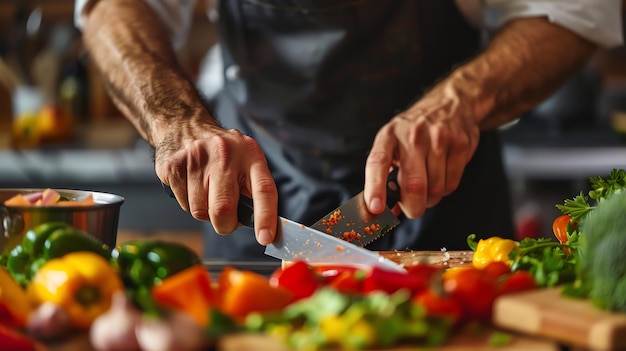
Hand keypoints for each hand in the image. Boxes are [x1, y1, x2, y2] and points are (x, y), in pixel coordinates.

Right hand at [154, 124, 277, 244]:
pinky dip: (189, 203)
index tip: (265, 238)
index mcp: (250, 154)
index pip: (263, 189)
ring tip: (207, 193)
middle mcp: (225, 153)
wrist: (185, 125)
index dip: (266, 216)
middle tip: (226, 222)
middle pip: (223, 208)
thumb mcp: (246, 161)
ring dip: (205, 213)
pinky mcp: (174, 165)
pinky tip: (192, 185)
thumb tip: (261, 228)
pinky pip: (183, 203)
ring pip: (200, 211)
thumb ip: (254, 191)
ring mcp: (197, 158)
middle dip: (225, 225)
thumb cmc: (223, 154)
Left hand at [364, 83, 479, 217]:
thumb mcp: (392, 143)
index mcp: (389, 136)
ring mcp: (439, 138)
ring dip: (430, 199)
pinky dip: (445, 189)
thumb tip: (379, 212)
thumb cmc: (413, 132)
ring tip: (428, 186)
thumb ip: (384, 175)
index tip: (375, 208)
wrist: (449, 103)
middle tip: (413, 209)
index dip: (375, 188)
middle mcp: (412, 135)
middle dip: (413, 207)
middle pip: (414, 185)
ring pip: (435, 189)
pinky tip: (442, 175)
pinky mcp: (460, 144)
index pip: (378, 163)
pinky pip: (452, 183)